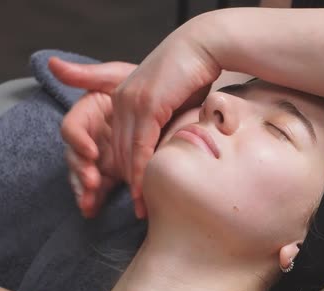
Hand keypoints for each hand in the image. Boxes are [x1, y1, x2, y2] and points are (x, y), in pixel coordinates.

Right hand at [49, 57, 139, 217]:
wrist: (176, 100)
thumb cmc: (148, 84)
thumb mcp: (119, 77)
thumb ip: (88, 75)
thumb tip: (53, 64)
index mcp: (88, 114)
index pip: (72, 129)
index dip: (78, 142)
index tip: (91, 152)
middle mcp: (91, 136)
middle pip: (76, 157)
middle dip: (81, 173)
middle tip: (93, 184)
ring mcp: (101, 156)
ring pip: (85, 175)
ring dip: (84, 190)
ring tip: (89, 203)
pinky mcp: (113, 171)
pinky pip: (101, 187)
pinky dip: (95, 198)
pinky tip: (92, 209)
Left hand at [111, 15, 221, 214]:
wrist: (205, 47)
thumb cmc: (194, 75)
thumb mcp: (172, 101)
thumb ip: (163, 125)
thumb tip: (170, 148)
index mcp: (122, 99)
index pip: (120, 143)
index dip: (126, 172)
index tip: (136, 196)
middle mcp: (121, 100)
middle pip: (118, 151)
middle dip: (127, 184)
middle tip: (138, 210)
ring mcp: (131, 101)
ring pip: (126, 152)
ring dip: (134, 183)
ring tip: (142, 208)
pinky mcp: (146, 104)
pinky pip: (140, 145)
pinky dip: (141, 170)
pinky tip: (145, 188)